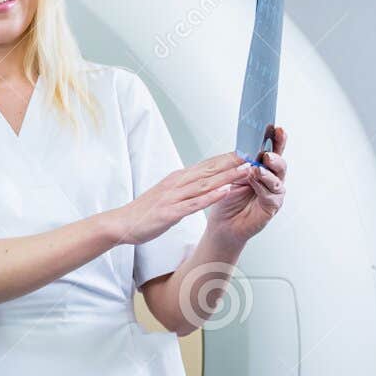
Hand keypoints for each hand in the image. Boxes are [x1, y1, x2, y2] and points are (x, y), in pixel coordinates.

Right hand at [111, 152, 249, 245]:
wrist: (121, 223)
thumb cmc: (144, 211)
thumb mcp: (167, 194)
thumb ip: (184, 187)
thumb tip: (200, 182)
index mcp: (177, 179)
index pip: (206, 165)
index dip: (227, 158)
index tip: (246, 151)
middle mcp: (177, 183)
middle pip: (210, 170)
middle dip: (233, 162)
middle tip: (254, 154)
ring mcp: (174, 197)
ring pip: (206, 184)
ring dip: (228, 176)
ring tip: (247, 169)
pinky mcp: (171, 212)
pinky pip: (195, 203)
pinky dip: (212, 196)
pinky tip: (226, 191)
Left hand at [206, 125, 287, 242]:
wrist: (222, 223)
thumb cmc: (226, 198)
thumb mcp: (230, 175)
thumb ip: (239, 162)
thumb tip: (244, 148)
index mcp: (263, 167)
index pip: (272, 150)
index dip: (276, 139)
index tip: (276, 128)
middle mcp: (271, 178)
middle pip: (279, 163)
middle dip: (275, 156)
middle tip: (266, 153)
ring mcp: (273, 193)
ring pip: (277, 179)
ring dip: (268, 172)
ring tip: (259, 167)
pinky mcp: (271, 207)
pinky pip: (271, 195)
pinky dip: (263, 187)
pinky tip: (256, 181)